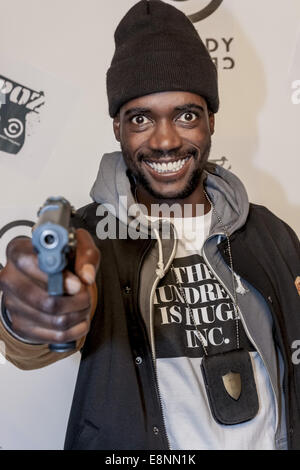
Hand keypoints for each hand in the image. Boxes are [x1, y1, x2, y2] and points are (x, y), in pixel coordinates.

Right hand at [0, 229, 99, 344]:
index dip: (56, 277)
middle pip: (44, 301)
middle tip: (86, 295)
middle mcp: (10, 278)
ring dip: (79, 314)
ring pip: (55, 321)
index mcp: (18, 252)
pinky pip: (57, 336)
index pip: (29, 264)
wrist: (51, 277)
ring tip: (85, 304)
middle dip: (76, 301)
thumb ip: (85, 256)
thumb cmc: (63, 257)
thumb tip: (87, 276)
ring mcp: (12, 305)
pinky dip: (76, 329)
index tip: (77, 284)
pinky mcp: (21, 326)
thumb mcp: (79, 247)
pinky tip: (80, 318)